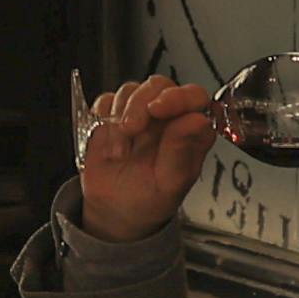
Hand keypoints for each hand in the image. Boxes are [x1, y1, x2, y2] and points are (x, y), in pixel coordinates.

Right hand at [73, 75, 222, 241]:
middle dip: (140, 103)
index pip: (193, 97)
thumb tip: (196, 119)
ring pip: (131, 89)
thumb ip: (182, 150)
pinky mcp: (112, 116)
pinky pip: (105, 101)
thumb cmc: (150, 199)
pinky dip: (102, 118)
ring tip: (119, 151)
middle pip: (158, 86)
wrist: (115, 212)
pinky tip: (107, 143)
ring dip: (120, 116)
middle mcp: (167, 117)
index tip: (158, 109)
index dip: (178, 97)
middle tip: (131, 129)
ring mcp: (139, 114)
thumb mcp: (169, 184)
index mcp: (189, 130)